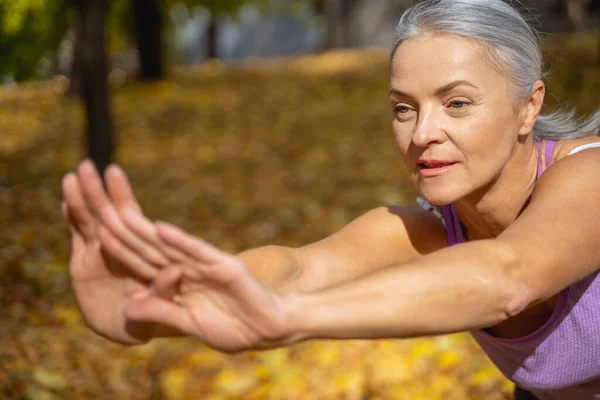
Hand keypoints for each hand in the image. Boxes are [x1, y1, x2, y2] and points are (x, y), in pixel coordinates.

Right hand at [62, 160, 174, 344]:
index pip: (133, 218)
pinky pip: (77, 235)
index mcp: (144, 251)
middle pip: (109, 213)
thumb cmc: (155, 319)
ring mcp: (102, 251)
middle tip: (88, 166)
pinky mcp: (84, 262)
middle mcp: (123, 246)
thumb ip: (166, 291)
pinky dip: (71, 218)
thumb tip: (176, 271)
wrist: (131, 328)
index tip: (114, 174)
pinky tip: (66, 201)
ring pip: (90, 220)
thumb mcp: (164, 309)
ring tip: (72, 177)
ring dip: (81, 199)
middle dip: (97, 190)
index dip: (122, 197)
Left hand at [99, 204, 293, 352]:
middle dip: (125, 233)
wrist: (268, 327)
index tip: (96, 234)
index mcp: (178, 285)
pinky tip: (162, 228)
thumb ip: (162, 312)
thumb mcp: (190, 323)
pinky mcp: (224, 265)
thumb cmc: (233, 328)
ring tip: (121, 212)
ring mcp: (205, 265)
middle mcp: (188, 270)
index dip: (121, 251)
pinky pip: (199, 252)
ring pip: (170, 245)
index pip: (143, 265)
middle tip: (100, 209)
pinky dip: (181, 241)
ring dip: (145, 230)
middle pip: (151, 249)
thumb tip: (128, 308)